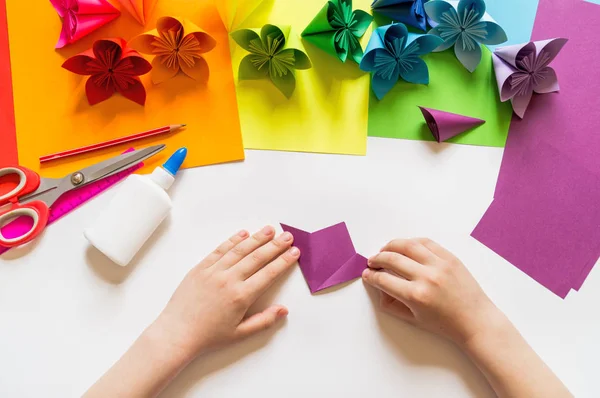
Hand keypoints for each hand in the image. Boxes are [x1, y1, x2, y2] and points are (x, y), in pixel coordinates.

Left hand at [148, 226, 299, 361]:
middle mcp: (228, 280)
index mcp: (241, 296)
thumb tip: (283, 310)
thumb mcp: (240, 334)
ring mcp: (213, 272)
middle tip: (288, 236)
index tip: (294, 252)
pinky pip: (219, 250)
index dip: (283, 262)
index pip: (268, 274)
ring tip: (270, 230)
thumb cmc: (208, 336)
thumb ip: (264, 321)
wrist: (177, 333)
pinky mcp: (200, 268)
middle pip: (257, 257)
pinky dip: (232, 241)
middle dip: (275, 245)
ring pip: (239, 250)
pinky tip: (243, 234)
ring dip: (256, 238)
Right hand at [362, 238, 499, 345]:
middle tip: (372, 261)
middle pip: (392, 259)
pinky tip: (405, 247)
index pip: (384, 280)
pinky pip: (426, 242)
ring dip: (391, 245)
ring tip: (384, 250)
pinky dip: (412, 242)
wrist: (475, 320)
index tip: (366, 274)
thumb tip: (379, 287)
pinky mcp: (450, 258)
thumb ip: (391, 304)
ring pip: (408, 245)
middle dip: (377, 259)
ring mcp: (439, 265)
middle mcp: (426, 277)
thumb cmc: (445, 324)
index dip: (371, 276)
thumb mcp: (413, 320)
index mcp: (415, 296)